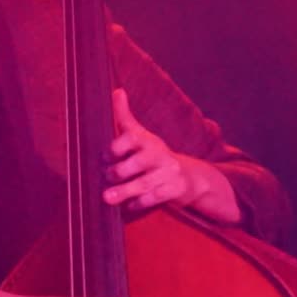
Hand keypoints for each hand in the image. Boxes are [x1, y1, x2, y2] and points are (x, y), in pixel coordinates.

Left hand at [103, 89, 241, 223]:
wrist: (191, 177)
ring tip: (107, 197)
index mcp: (148, 140)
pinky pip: (155, 197)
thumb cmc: (156, 156)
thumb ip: (125, 117)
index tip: (105, 156)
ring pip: (144, 183)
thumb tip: (116, 91)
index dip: (116, 147)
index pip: (132, 138)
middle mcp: (159, 154)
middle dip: (118, 172)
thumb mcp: (142, 135)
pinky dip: (140, 202)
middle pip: (137, 163)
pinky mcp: (176, 189)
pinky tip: (129, 206)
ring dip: (124, 191)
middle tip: (105, 178)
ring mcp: (169, 172)